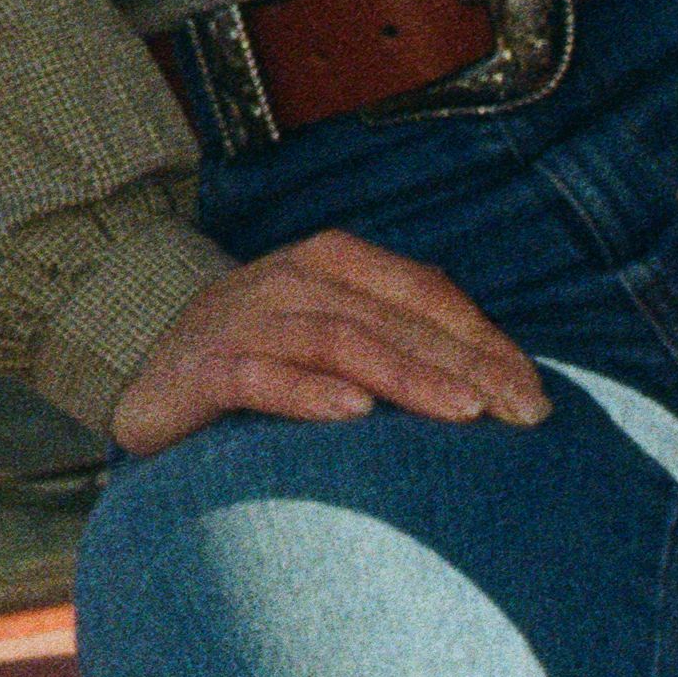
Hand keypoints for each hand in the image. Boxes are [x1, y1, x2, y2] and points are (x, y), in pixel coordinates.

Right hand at [109, 231, 554, 452]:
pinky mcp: (201, 368)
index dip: (484, 341)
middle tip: (522, 413)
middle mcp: (289, 279)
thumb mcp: (332, 337)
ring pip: (339, 340)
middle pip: (393, 319)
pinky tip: (354, 413)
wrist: (142, 369)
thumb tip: (501, 383)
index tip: (535, 395)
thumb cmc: (258, 361)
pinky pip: (259, 376)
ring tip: (463, 412)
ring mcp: (243, 320)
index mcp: (332, 262)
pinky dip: (307, 393)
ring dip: (406, 375)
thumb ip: (399, 342)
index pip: (425, 294)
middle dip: (465, 367)